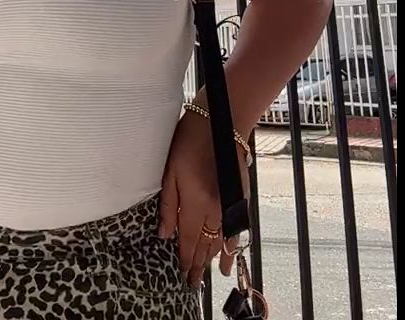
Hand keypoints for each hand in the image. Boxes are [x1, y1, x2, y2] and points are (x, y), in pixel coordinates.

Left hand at [157, 109, 249, 287]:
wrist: (220, 122)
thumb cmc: (190, 141)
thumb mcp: (170, 171)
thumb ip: (168, 205)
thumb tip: (165, 233)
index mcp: (196, 202)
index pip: (190, 240)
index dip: (185, 259)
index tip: (182, 275)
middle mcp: (216, 209)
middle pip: (206, 244)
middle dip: (198, 264)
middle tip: (192, 282)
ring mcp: (230, 204)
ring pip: (220, 239)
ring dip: (213, 258)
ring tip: (207, 275)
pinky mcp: (239, 197)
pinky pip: (236, 227)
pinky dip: (232, 243)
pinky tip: (228, 254)